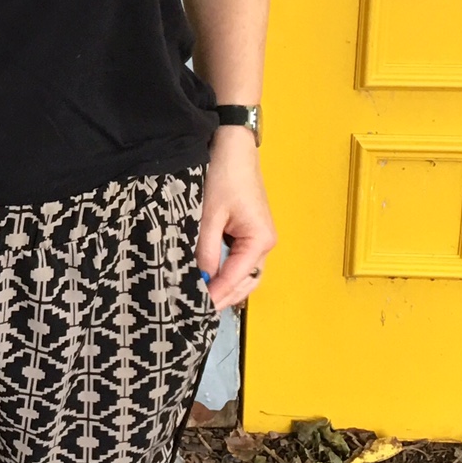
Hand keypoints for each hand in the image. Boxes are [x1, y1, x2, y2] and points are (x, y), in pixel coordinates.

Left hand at [195, 126, 277, 310]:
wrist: (233, 149)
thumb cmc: (224, 177)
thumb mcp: (209, 216)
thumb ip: (205, 250)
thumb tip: (200, 279)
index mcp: (259, 240)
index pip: (237, 278)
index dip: (216, 295)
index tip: (197, 308)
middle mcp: (264, 244)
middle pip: (246, 283)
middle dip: (223, 298)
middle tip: (197, 313)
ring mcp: (258, 240)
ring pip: (244, 276)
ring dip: (226, 290)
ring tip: (202, 303)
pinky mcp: (249, 235)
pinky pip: (239, 264)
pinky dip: (226, 276)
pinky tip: (208, 283)